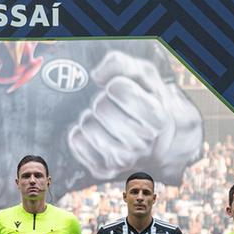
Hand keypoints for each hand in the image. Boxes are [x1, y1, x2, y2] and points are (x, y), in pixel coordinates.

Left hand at [68, 51, 201, 180]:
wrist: (156, 140)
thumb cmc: (147, 100)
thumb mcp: (143, 75)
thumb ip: (121, 64)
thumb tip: (97, 76)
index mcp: (157, 118)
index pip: (118, 89)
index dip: (116, 85)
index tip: (125, 92)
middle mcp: (142, 144)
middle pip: (100, 107)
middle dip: (102, 101)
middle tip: (114, 107)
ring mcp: (122, 160)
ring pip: (87, 125)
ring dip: (90, 117)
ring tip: (105, 121)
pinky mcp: (103, 169)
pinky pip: (76, 140)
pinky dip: (80, 132)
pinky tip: (97, 134)